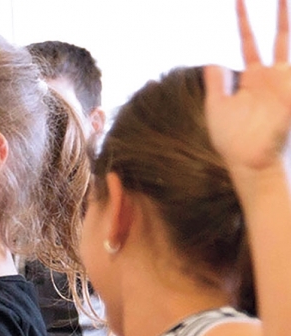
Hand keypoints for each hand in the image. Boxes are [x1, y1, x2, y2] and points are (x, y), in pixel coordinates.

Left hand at [204, 0, 290, 173]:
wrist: (247, 160)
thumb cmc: (230, 138)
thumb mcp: (217, 104)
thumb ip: (216, 81)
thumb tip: (212, 60)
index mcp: (252, 77)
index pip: (249, 41)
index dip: (244, 20)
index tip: (239, 0)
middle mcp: (271, 76)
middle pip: (279, 36)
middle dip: (281, 13)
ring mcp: (284, 84)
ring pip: (290, 46)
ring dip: (288, 26)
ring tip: (286, 1)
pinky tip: (290, 65)